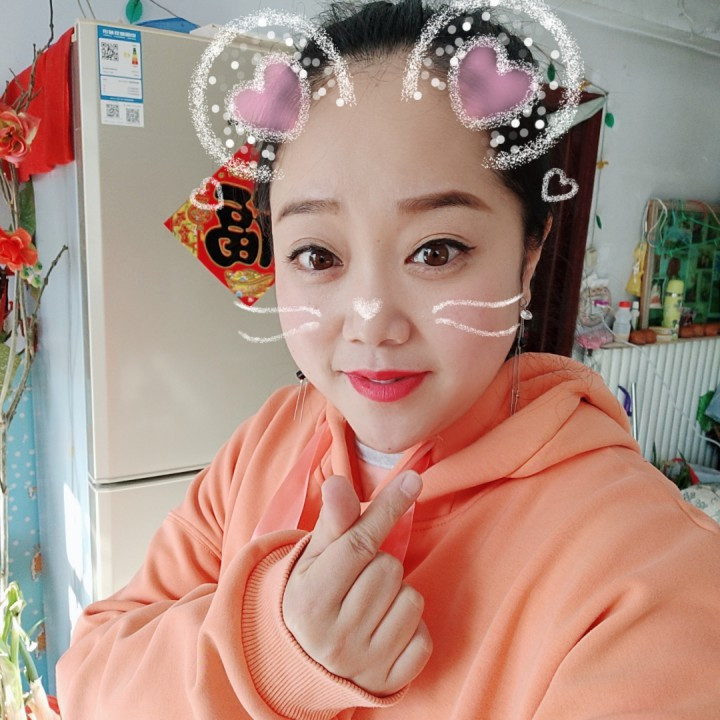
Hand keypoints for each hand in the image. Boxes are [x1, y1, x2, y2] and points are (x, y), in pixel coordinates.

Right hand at [282, 471, 432, 695]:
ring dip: (398, 594)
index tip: (413, 480)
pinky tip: (386, 629)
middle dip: (380, 563)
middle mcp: (335, 637)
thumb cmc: (312, 597)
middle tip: (359, 579)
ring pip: (411, 600)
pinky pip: (424, 638)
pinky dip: (411, 628)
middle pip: (389, 569)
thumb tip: (338, 482)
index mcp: (310, 601)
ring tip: (371, 604)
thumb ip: (332, 522)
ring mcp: (364, 663)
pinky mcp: (390, 682)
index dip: (387, 508)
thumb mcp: (312, 559)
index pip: (358, 544)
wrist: (303, 664)